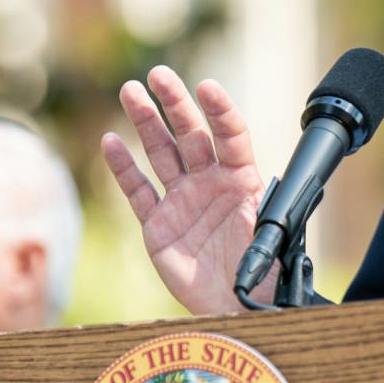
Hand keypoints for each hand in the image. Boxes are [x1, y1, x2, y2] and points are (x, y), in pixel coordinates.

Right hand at [101, 69, 268, 315]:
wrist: (236, 308)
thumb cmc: (261, 273)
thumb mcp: (272, 236)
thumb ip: (264, 211)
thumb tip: (267, 193)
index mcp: (243, 180)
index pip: (230, 135)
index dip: (220, 111)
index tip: (207, 87)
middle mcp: (210, 183)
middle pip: (190, 134)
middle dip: (175, 103)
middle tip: (158, 74)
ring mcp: (182, 201)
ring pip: (161, 153)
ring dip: (146, 122)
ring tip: (131, 91)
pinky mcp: (158, 225)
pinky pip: (138, 191)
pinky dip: (123, 167)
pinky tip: (111, 141)